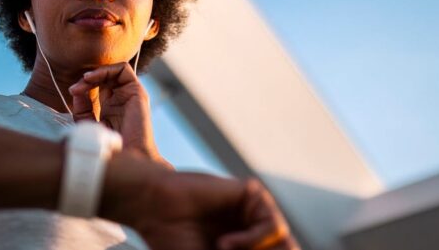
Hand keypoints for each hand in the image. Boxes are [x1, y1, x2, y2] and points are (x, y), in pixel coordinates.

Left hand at [68, 63, 164, 162]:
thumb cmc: (110, 147)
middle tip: (75, 88)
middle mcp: (121, 98)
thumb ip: (82, 109)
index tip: (72, 92)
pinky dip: (106, 69)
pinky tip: (92, 78)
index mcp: (110, 106)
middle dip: (87, 79)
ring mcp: (130, 94)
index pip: (97, 85)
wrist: (128, 157)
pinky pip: (123, 69)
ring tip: (84, 80)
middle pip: (104, 77)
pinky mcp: (137, 92)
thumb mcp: (89, 125)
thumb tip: (76, 90)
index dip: (83, 85)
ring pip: (113, 71)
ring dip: (96, 72)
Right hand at [103, 154, 298, 249]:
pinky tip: (225, 243)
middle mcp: (252, 228)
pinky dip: (253, 240)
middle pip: (285, 249)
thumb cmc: (174, 240)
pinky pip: (274, 226)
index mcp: (242, 243)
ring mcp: (253, 211)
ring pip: (284, 243)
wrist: (153, 210)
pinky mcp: (252, 195)